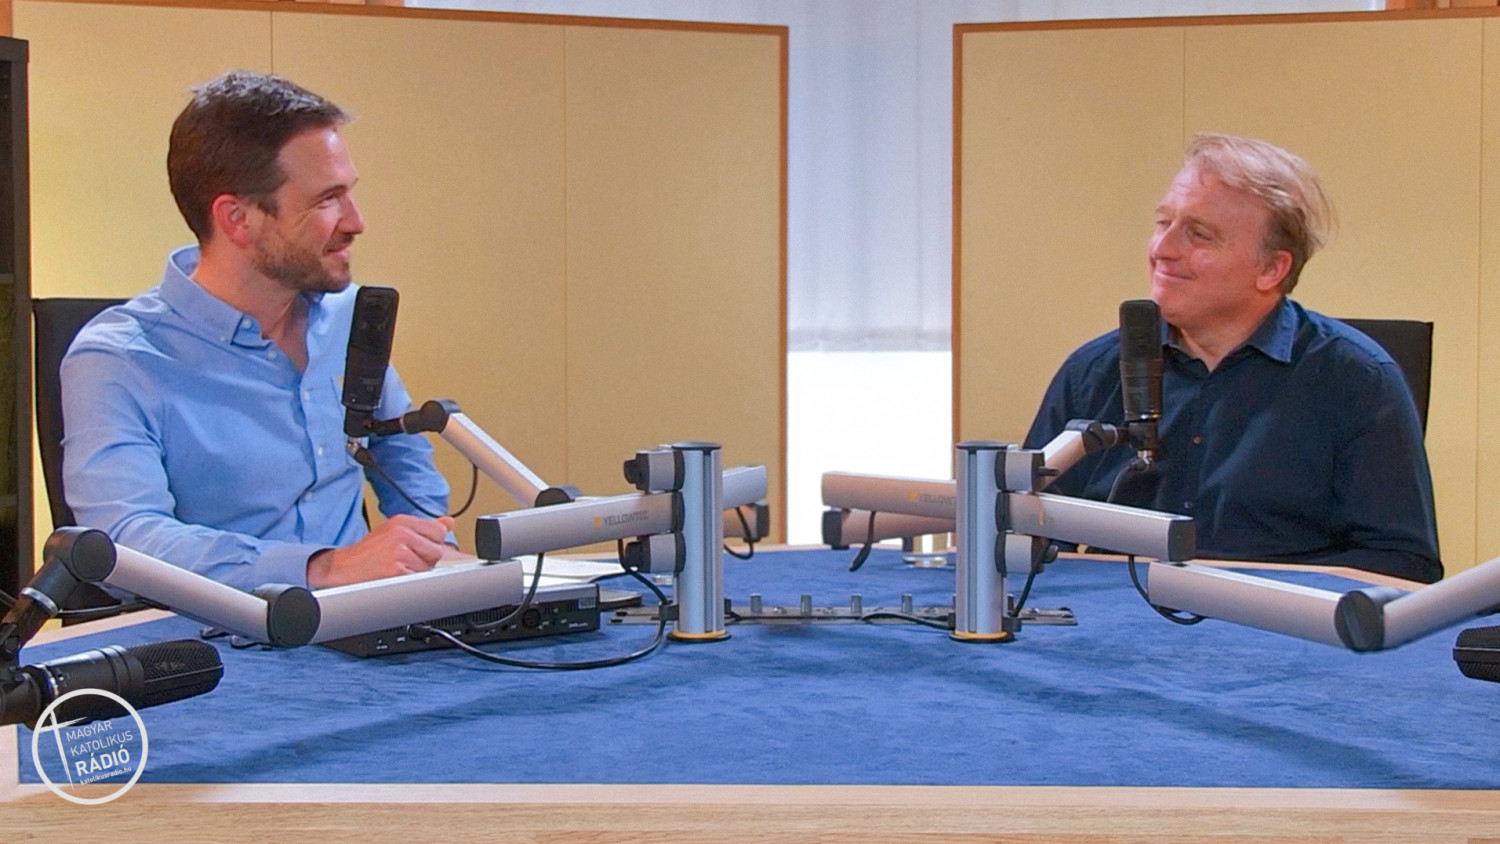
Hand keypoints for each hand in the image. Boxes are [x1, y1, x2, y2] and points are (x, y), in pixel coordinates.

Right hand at [306, 514, 456, 588]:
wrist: (339, 570)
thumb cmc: (367, 555)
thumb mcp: (394, 532)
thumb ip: (424, 528)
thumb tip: (449, 522)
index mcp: (402, 521)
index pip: (438, 531)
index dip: (429, 545)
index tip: (414, 550)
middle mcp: (401, 533)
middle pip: (436, 551)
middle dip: (424, 561)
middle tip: (402, 562)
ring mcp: (398, 551)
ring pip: (428, 568)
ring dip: (416, 573)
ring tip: (396, 570)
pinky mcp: (396, 570)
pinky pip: (418, 579)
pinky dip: (409, 583)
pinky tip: (393, 578)